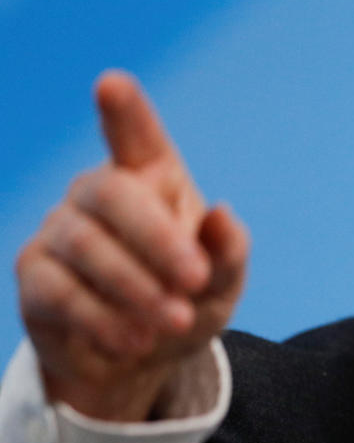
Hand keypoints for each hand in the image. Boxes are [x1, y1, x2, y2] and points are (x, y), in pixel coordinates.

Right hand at [15, 71, 247, 420]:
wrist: (144, 359)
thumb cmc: (189, 301)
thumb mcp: (223, 283)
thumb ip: (229, 252)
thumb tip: (223, 215)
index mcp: (154, 179)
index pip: (137, 137)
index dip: (125, 112)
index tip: (111, 84)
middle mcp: (101, 193)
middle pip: (114, 195)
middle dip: (158, 240)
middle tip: (196, 281)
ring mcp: (61, 231)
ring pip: (86, 246)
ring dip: (136, 287)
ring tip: (174, 322)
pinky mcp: (36, 277)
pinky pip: (60, 292)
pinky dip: (103, 319)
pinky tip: (136, 341)